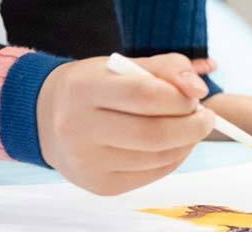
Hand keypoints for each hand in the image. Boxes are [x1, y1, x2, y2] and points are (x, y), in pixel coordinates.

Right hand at [37, 54, 214, 195]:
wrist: (46, 119)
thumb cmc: (91, 87)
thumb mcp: (118, 65)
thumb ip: (163, 68)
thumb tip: (198, 88)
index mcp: (82, 88)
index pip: (143, 94)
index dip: (179, 97)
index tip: (198, 95)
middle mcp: (78, 127)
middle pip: (152, 133)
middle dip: (191, 126)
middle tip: (205, 117)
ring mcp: (87, 161)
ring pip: (155, 157)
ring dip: (185, 143)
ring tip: (190, 129)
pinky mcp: (99, 185)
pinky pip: (150, 174)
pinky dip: (172, 159)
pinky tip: (173, 145)